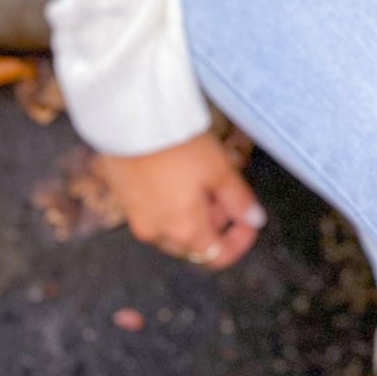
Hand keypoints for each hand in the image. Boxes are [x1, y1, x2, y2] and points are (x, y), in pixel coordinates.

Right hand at [96, 131, 266, 270]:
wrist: (132, 120)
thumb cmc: (178, 144)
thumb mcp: (219, 169)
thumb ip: (239, 200)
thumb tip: (254, 219)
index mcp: (183, 230)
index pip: (217, 256)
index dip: (239, 242)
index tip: (248, 221)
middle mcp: (156, 232)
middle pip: (194, 244)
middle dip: (215, 223)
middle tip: (224, 191)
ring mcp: (136, 218)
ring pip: (172, 229)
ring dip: (192, 214)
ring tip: (201, 178)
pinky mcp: (122, 200)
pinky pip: (153, 213)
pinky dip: (170, 205)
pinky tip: (177, 175)